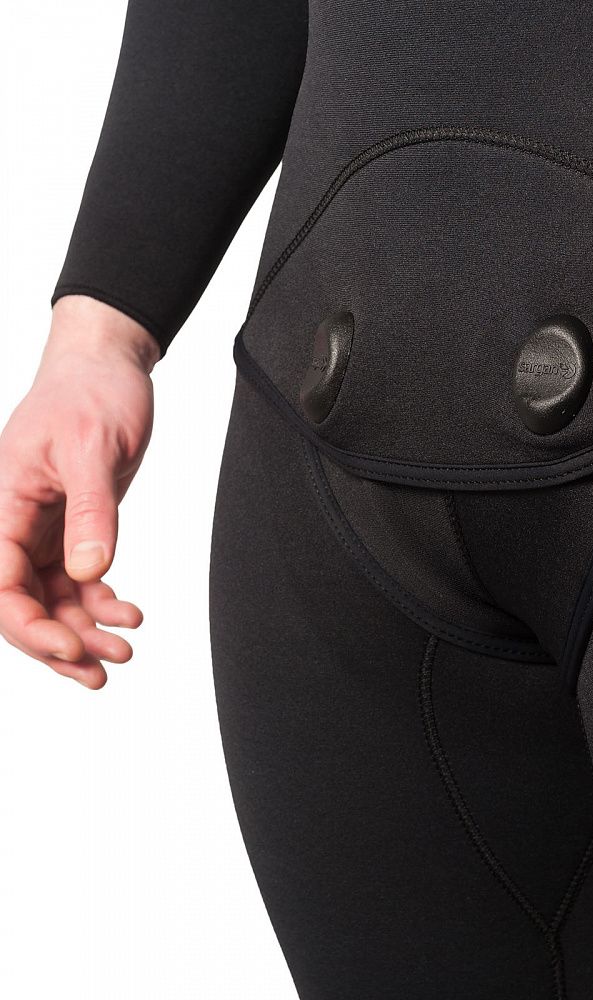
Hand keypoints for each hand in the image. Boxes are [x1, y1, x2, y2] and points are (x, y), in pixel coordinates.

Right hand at [0, 295, 160, 687]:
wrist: (109, 367)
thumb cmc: (91, 393)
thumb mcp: (92, 448)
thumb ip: (91, 512)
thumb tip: (87, 573)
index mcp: (2, 504)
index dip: (28, 626)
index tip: (70, 650)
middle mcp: (14, 523)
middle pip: (20, 604)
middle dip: (58, 643)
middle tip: (104, 669)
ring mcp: (42, 531)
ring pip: (51, 600)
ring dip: (83, 632)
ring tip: (125, 651)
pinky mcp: (71, 530)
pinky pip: (77, 582)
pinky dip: (100, 604)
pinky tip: (129, 613)